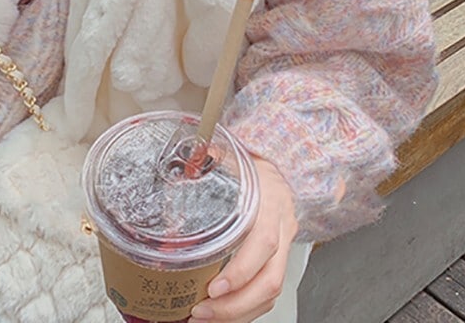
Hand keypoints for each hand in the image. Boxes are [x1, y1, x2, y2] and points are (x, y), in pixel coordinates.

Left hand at [188, 158, 297, 322]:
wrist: (273, 166)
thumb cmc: (249, 163)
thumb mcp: (229, 158)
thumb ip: (206, 164)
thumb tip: (180, 166)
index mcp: (270, 201)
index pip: (263, 243)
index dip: (240, 271)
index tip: (213, 288)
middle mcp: (281, 226)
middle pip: (270, 279)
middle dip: (235, 304)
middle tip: (202, 311)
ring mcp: (284, 244)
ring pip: (271, 292)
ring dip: (238, 312)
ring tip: (206, 318)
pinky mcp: (279, 259)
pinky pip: (268, 292)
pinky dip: (245, 309)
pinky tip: (222, 313)